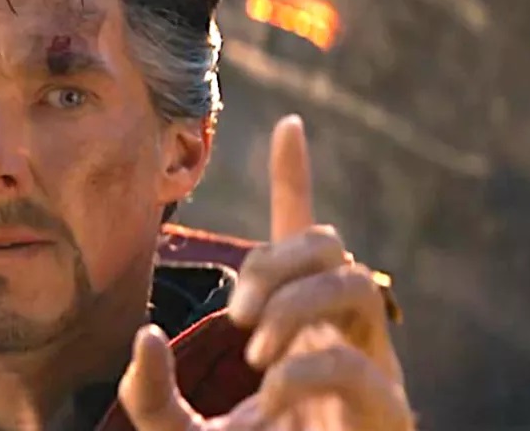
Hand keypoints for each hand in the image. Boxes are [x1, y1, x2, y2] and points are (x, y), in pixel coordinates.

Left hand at [118, 115, 413, 429]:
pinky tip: (270, 391)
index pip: (300, 240)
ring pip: (357, 283)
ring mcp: (368, 369)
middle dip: (279, 260)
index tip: (288, 127)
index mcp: (292, 326)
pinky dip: (307, 369)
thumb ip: (148, 393)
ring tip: (252, 347)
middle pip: (330, 245)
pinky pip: (359, 363)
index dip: (295, 181)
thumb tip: (143, 336)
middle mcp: (336, 335)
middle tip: (234, 315)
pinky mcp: (386, 414)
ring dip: (295, 303)